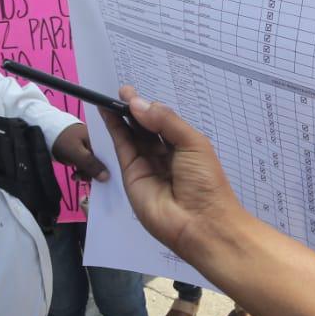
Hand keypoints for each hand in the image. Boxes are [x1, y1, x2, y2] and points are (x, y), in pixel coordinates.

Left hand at [51, 123, 107, 181]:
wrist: (47, 134)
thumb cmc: (63, 140)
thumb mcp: (76, 153)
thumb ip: (90, 164)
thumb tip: (107, 178)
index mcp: (102, 139)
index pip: (113, 155)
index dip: (111, 168)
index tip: (106, 180)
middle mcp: (101, 144)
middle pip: (105, 162)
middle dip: (96, 173)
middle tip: (86, 179)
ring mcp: (93, 149)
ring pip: (96, 166)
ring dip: (87, 174)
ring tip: (76, 176)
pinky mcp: (86, 155)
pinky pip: (89, 166)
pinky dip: (83, 172)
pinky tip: (75, 175)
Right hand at [97, 88, 249, 265]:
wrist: (200, 224)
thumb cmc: (205, 181)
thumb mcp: (192, 143)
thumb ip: (165, 121)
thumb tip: (137, 104)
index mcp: (185, 145)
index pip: (163, 121)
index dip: (149, 107)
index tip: (133, 92)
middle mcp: (165, 154)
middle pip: (145, 127)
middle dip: (134, 109)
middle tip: (120, 91)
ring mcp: (147, 165)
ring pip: (132, 135)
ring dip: (121, 117)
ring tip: (111, 97)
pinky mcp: (131, 175)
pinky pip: (122, 148)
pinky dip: (114, 130)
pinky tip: (108, 114)